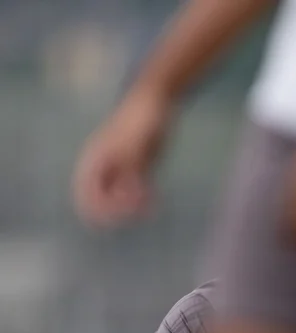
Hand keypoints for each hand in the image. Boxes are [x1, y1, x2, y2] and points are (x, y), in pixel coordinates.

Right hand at [73, 88, 172, 226]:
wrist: (156, 102)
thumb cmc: (141, 121)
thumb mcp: (136, 147)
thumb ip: (129, 170)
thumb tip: (127, 195)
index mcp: (96, 160)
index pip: (86, 195)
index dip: (98, 211)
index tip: (119, 215)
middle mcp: (105, 166)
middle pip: (102, 200)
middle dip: (118, 210)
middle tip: (138, 210)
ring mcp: (122, 167)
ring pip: (120, 198)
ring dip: (132, 207)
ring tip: (150, 206)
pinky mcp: (140, 168)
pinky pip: (137, 191)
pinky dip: (144, 199)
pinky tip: (156, 199)